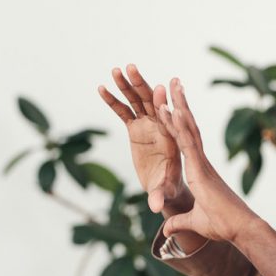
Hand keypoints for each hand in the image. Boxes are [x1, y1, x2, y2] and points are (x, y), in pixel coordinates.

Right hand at [98, 64, 190, 214]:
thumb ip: (160, 195)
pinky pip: (123, 111)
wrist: (166, 186)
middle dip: (142, 85)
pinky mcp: (136, 128)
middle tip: (133, 68)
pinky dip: (113, 100)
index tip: (160, 90)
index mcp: (173, 138)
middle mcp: (161, 127)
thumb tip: (155, 207)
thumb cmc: (170, 188)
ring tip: (116, 69)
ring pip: (137, 101)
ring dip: (127, 85)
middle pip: (152, 102)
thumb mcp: (165, 191)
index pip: (170, 119)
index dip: (164, 105)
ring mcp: (148, 125)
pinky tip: (101, 87)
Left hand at [155, 78, 257, 241]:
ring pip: (188, 129)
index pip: (186, 142)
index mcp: (199, 171)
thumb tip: (168, 230)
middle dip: (180, 104)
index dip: (179, 123)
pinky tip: (173, 110)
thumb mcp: (194, 223)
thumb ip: (180, 223)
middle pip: (188, 127)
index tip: (172, 106)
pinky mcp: (201, 169)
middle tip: (174, 84)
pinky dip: (180, 126)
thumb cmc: (223, 226)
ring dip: (179, 106)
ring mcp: (201, 163)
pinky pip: (188, 144)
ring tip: (171, 86)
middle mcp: (201, 162)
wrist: (239, 228)